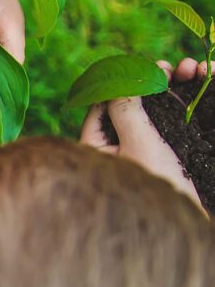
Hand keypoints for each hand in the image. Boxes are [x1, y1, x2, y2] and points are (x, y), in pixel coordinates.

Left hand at [80, 59, 199, 206]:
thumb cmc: (157, 184)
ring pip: (146, 109)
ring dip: (165, 88)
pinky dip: (175, 103)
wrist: (187, 219)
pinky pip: (162, 120)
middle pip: (124, 104)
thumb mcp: (139, 144)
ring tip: (187, 70)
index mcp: (93, 147)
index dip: (120, 82)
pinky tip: (193, 85)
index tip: (143, 66)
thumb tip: (116, 82)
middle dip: (147, 82)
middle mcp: (110, 147)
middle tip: (169, 67)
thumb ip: (125, 110)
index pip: (99, 105)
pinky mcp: (156, 152)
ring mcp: (133, 149)